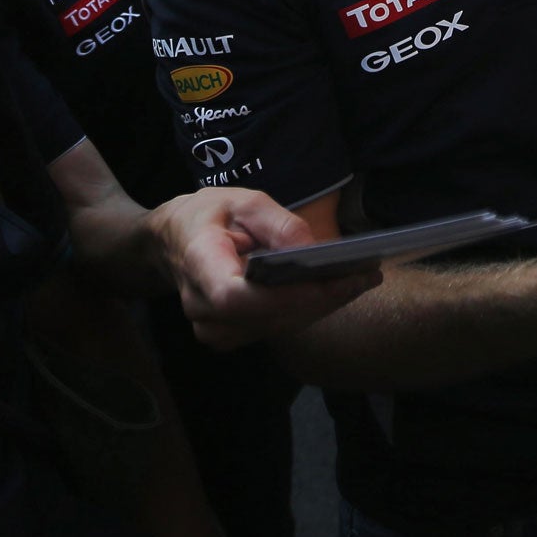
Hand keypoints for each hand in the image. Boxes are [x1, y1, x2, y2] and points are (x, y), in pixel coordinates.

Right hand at [150, 187, 379, 350]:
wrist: (171, 242)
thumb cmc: (207, 215)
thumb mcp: (242, 201)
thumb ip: (277, 223)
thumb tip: (313, 251)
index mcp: (198, 264)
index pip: (235, 296)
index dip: (281, 296)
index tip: (324, 282)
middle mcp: (201, 306)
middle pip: (265, 316)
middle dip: (320, 299)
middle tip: (365, 277)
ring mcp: (213, 328)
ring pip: (275, 326)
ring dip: (320, 307)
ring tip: (361, 281)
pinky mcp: (228, 336)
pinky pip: (273, 328)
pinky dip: (306, 311)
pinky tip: (335, 292)